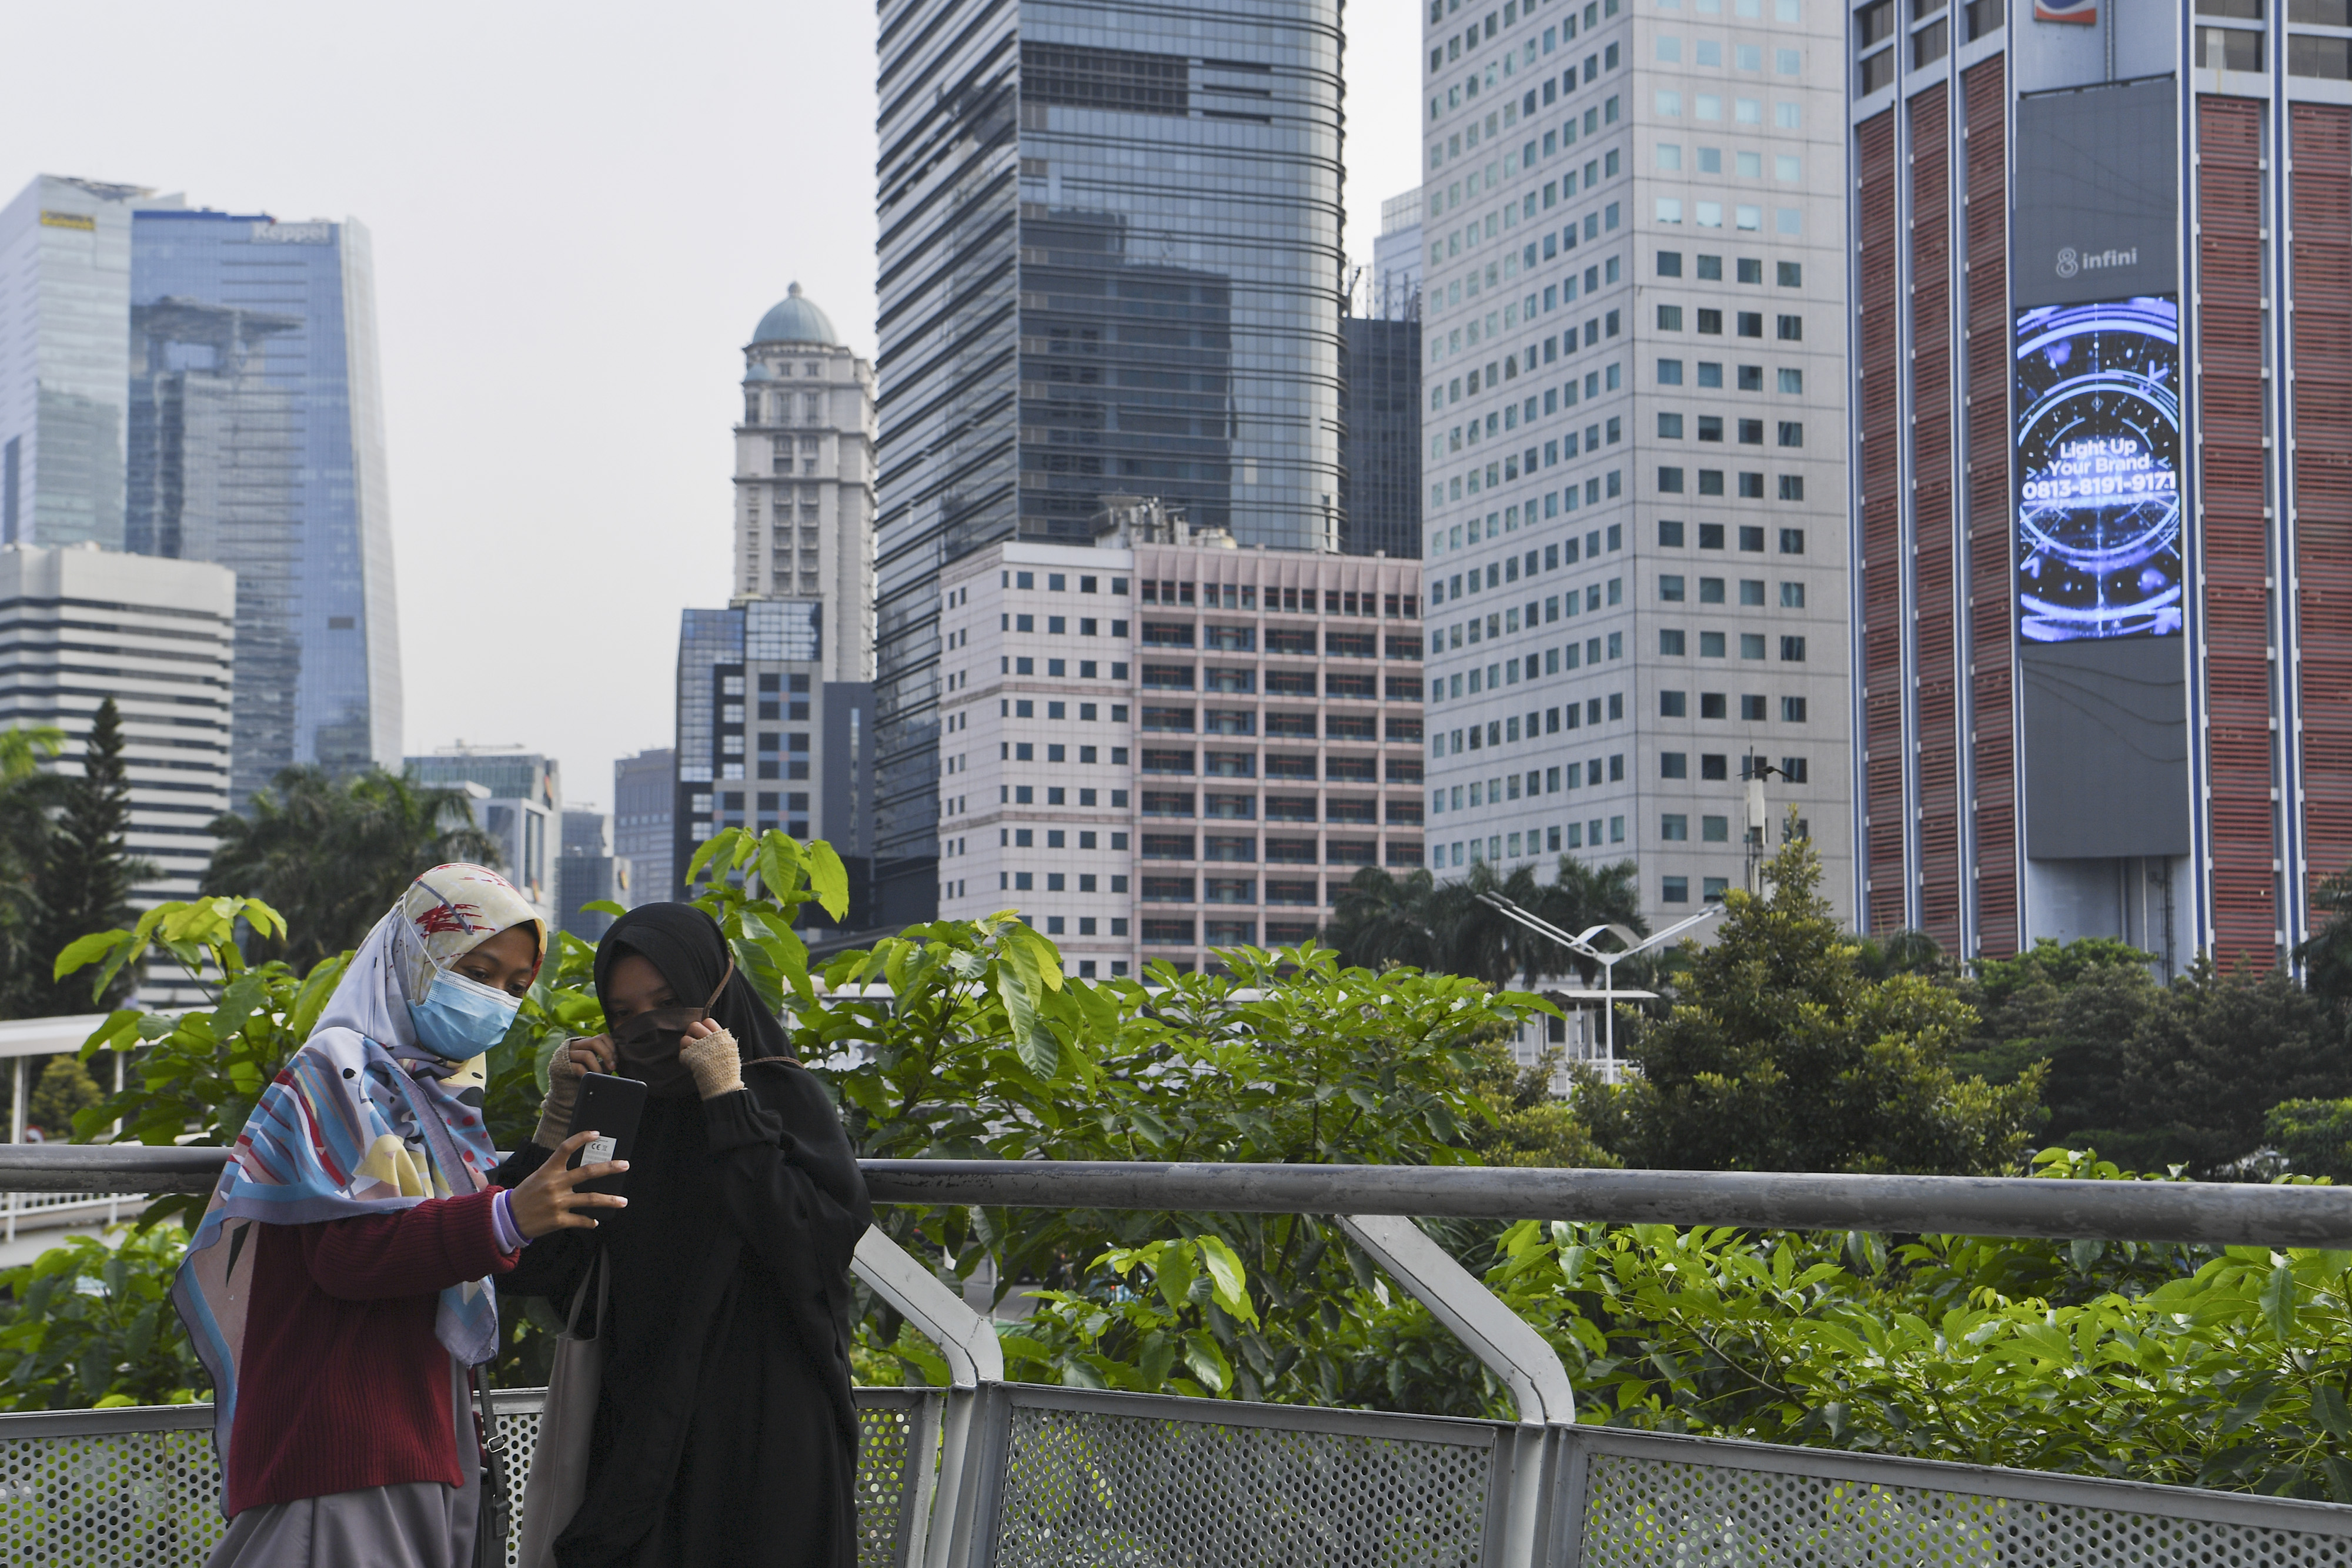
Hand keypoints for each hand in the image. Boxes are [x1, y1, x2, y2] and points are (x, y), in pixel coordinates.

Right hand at [509, 1130, 628, 1238]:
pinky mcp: (558, 1220)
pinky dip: (590, 1221)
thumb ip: (557, 1171)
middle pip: (587, 1172)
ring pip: (590, 1199)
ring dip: (609, 1200)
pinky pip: (580, 1219)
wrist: (507, 1218)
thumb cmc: (526, 1195)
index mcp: (548, 1170)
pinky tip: (595, 1221)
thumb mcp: (537, 1177)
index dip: (581, 1139)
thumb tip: (580, 1168)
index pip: (565, 1148)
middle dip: (609, 1168)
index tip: (596, 1134)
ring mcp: (558, 1203)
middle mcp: (555, 1184)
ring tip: (623, 1201)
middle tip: (625, 1165)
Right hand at [566, 1034, 617, 1075]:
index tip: (616, 1060)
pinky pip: (578, 1067)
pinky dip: (587, 1073)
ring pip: (587, 1054)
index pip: (602, 1036)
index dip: (611, 1047)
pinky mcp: (561, 1065)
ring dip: (598, 1067)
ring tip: (600, 1076)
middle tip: (612, 1067)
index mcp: (585, 1043)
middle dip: (607, 1054)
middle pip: (595, 1041)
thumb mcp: (595, 1066)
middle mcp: (575, 1045)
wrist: (563, 1089)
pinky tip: (590, 1078)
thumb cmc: (582, 1076)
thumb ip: (604, 1062)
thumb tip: (615, 1063)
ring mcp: (567, 1054)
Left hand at [676, 1021, 742, 1099]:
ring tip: (691, 1054)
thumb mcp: (731, 1049)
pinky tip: (690, 1063)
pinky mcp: (691, 1057)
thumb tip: (712, 1032)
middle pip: (694, 1026)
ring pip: (685, 1039)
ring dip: (686, 1046)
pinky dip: (684, 1058)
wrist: (724, 1083)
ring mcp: (699, 1047)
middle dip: (692, 1033)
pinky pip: (682, 1052)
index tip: (704, 1035)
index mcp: (720, 1036)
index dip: (704, 1026)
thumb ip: (722, 1039)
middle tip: (694, 1042)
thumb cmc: (728, 1068)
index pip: (708, 1021)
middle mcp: (709, 1039)